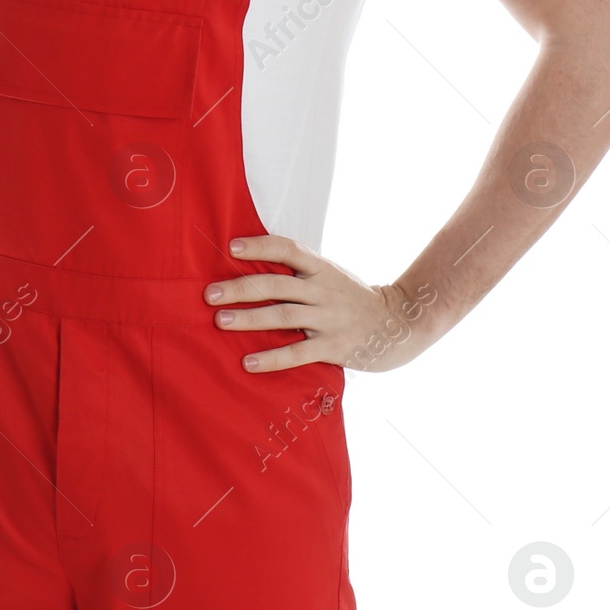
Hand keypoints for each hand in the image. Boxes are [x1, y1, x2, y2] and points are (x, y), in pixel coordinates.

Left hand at [204, 234, 435, 374]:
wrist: (399, 324)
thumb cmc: (353, 298)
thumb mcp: (331, 275)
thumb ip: (300, 272)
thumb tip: (253, 265)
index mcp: (321, 268)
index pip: (287, 249)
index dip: (259, 246)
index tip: (231, 248)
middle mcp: (323, 290)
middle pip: (276, 284)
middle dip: (241, 287)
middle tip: (210, 293)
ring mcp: (329, 319)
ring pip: (283, 315)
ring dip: (249, 319)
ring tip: (220, 321)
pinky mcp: (334, 347)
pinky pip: (298, 352)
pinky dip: (272, 358)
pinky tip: (248, 362)